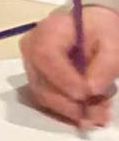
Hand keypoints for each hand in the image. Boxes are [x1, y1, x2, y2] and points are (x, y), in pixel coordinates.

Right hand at [19, 3, 118, 129]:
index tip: (88, 95)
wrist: (90, 25)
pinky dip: (68, 109)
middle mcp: (30, 51)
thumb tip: (93, 91)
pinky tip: (88, 112)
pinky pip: (47, 99)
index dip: (64, 79)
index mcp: (46, 33)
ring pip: (44, 96)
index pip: (46, 57)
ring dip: (71, 110)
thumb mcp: (112, 42)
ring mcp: (30, 67)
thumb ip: (106, 65)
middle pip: (41, 83)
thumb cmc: (100, 29)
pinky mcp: (36, 80)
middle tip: (98, 115)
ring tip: (98, 115)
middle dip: (70, 104)